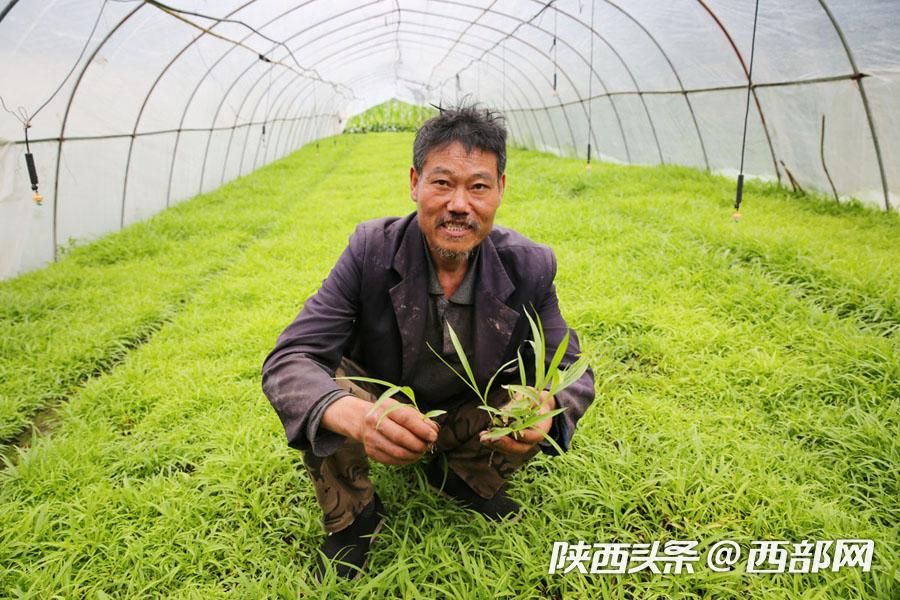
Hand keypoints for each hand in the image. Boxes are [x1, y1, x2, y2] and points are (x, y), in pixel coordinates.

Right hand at [323, 395, 438, 464]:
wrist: (361, 420)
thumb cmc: (387, 413)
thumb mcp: (401, 408)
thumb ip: (418, 418)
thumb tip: (434, 430)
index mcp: (385, 408)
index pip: (406, 419)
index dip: (422, 429)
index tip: (433, 435)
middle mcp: (375, 422)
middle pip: (401, 437)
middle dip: (419, 444)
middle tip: (428, 446)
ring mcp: (372, 439)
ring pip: (397, 452)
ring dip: (414, 454)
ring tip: (422, 451)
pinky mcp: (371, 452)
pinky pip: (393, 460)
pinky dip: (406, 460)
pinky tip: (412, 456)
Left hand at [479, 390, 555, 454]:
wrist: (536, 404)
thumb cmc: (533, 397)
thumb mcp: (529, 394)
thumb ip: (520, 402)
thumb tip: (504, 412)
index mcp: (542, 427)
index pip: (535, 436)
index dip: (526, 436)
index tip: (515, 432)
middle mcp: (532, 439)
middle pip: (520, 448)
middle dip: (505, 444)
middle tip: (492, 439)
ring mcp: (522, 442)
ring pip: (510, 449)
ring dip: (495, 444)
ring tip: (483, 438)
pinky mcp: (512, 440)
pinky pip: (503, 444)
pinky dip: (492, 441)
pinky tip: (483, 436)